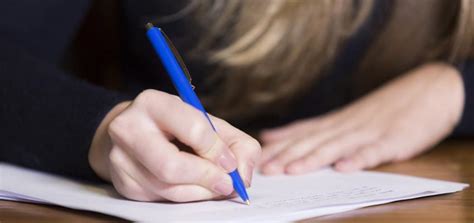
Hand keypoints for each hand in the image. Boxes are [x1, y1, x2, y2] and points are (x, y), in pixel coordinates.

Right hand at [88, 90, 260, 201]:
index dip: (217, 151)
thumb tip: (242, 175)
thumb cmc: (178, 126)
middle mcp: (128, 128)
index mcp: (153, 103)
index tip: (231, 163)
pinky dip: (186, 197)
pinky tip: (194, 187)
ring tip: (214, 185)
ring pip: (168, 188)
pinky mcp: (122, 183)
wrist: (135, 132)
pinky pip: (161, 199)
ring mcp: (120, 158)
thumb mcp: (209, 123)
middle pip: (171, 166)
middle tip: (227, 184)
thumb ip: (237, 144)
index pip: (192, 129)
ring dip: (200, 192)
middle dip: (207, 178)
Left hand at [259, 62, 463, 174]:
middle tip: (264, 170)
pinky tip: (345, 168)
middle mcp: (345, 126)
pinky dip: (359, 159)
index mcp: (333, 123)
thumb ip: (307, 129)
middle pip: (311, 142)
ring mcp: (368, 132)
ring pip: (336, 147)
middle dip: (286, 157)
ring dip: (313, 158)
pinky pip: (374, 151)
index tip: (254, 159)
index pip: (298, 136)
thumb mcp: (340, 117)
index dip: (275, 148)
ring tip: (293, 170)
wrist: (428, 90)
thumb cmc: (381, 109)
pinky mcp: (393, 140)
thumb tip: (271, 136)